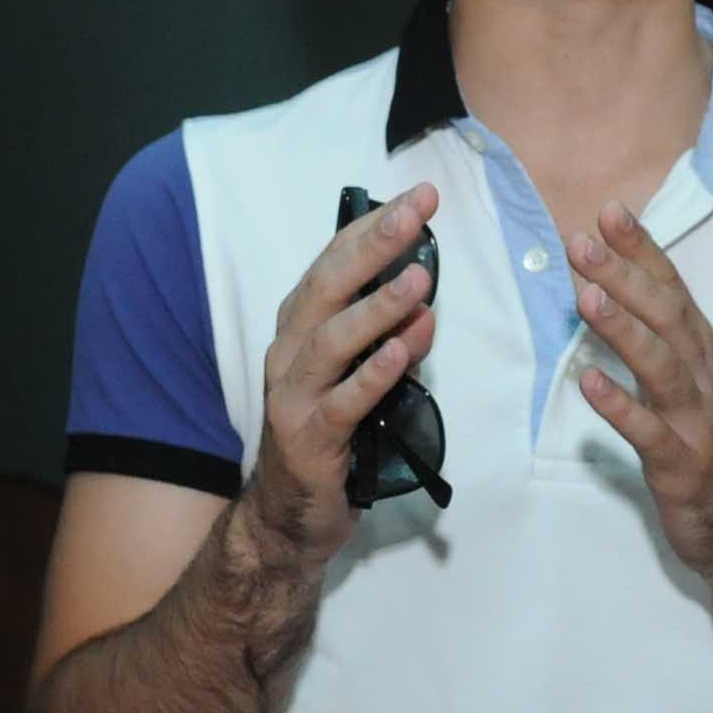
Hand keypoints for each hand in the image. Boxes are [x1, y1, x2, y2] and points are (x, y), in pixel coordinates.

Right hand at [237, 188, 439, 568]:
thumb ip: (383, 336)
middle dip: (372, 246)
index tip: (415, 197)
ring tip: (420, 281)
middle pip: (326, 289)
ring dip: (378, 308)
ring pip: (332, 341)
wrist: (288, 515)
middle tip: (414, 214)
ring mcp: (293, 397)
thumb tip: (425, 294)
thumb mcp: (355, 375)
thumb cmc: (330, 435)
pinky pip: (345, 402)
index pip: (331, 263)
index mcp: (298, 330)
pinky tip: (403, 352)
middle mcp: (288, 354)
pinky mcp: (309, 440)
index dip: (370, 227)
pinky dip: (374, 374)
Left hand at [571, 204, 712, 583]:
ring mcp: (695, 421)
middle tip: (581, 242)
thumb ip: (652, 337)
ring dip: (623, 330)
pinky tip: (588, 384)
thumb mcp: (683, 382)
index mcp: (700, 353)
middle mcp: (702, 377)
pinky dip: (620, 407)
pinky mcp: (682, 465)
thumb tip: (603, 286)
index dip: (642, 249)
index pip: (671, 289)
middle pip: (666, 317)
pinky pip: (649, 433)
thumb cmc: (704, 444)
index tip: (608, 211)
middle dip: (625, 275)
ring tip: (585, 297)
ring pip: (662, 367)